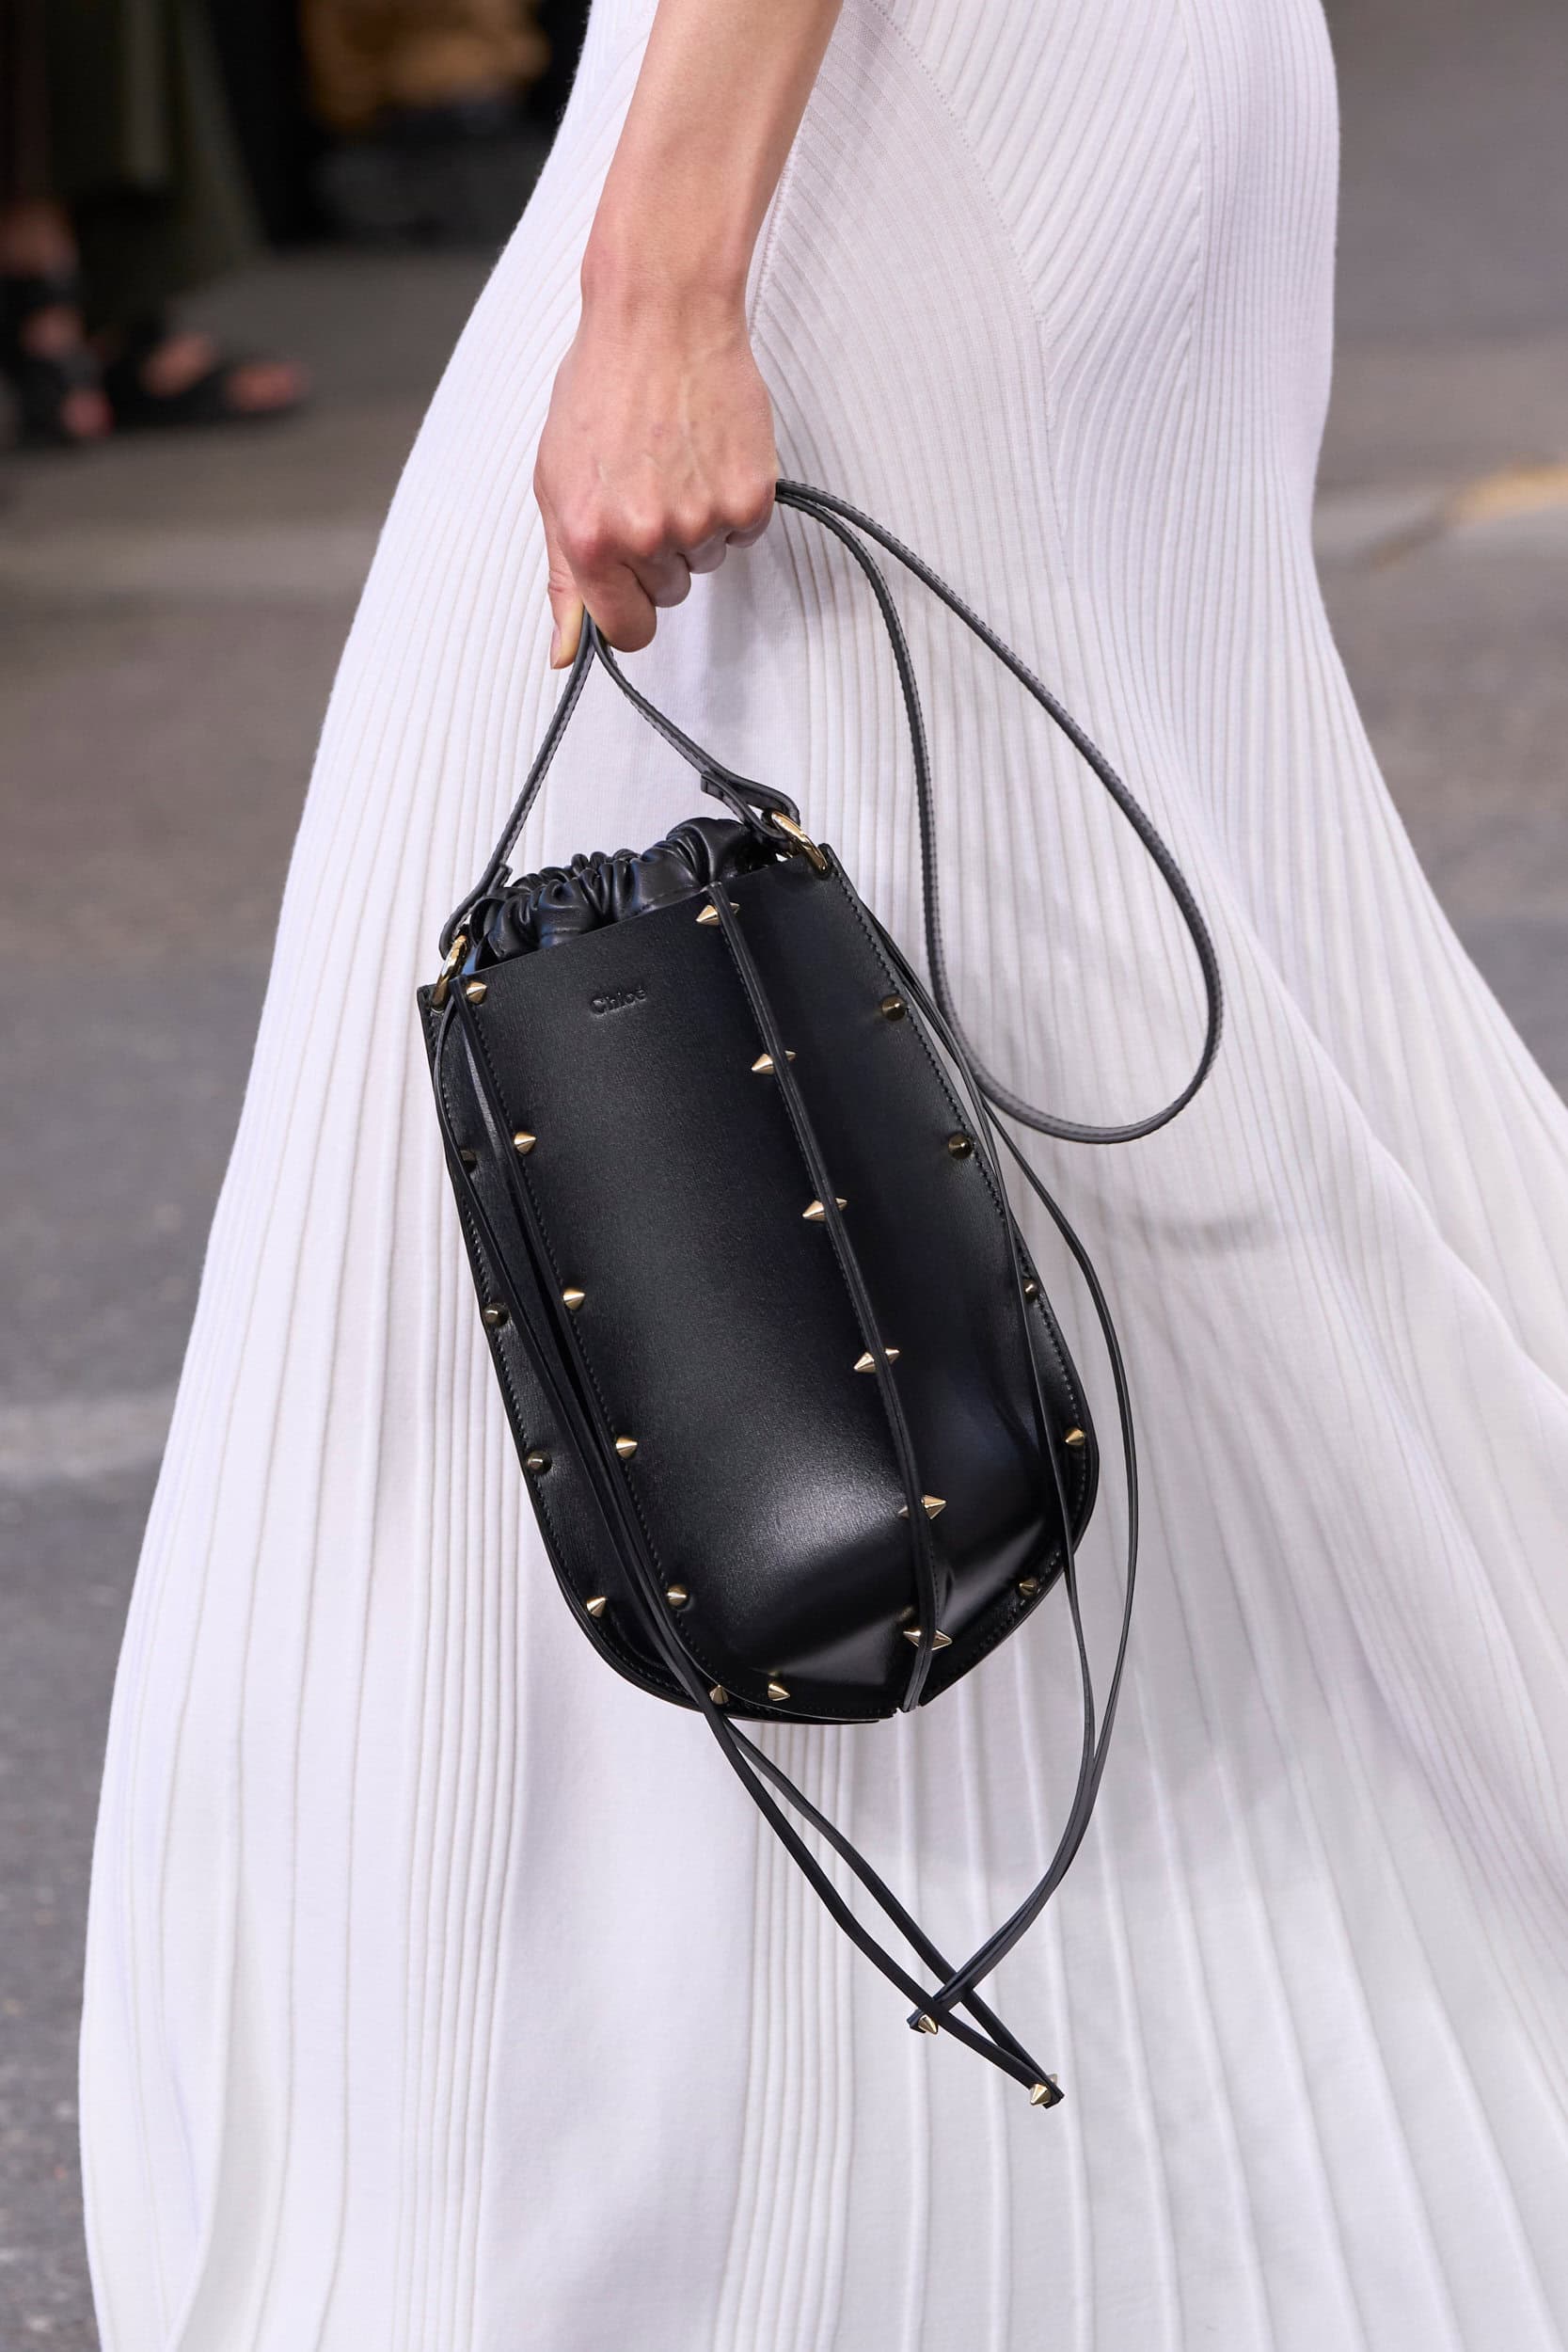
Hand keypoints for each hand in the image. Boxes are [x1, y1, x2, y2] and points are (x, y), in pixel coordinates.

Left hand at [534, 273, 778, 666]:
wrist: (661, 314)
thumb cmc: (603, 385)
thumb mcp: (556, 483)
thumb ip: (564, 574)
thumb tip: (564, 651)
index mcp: (590, 539)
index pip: (625, 633)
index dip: (629, 608)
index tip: (630, 581)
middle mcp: (647, 537)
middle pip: (668, 593)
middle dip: (658, 554)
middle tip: (647, 483)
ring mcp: (702, 519)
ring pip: (705, 560)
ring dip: (694, 524)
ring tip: (675, 457)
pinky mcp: (749, 497)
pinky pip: (742, 530)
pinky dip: (729, 500)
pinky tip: (707, 452)